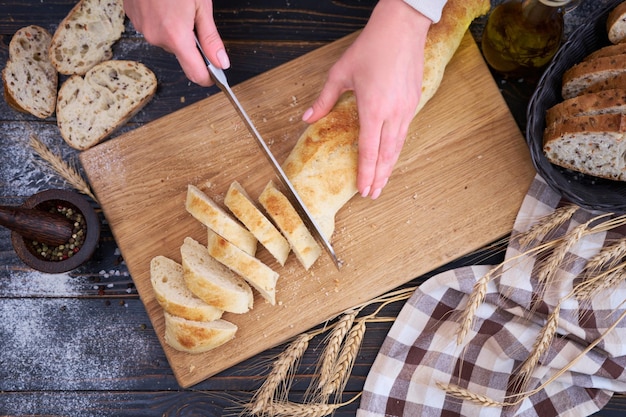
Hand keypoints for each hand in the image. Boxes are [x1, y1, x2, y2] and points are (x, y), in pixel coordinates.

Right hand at [123, 0, 229, 85]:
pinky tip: (163, 3)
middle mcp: (156, 37)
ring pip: (166, 39)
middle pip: (181, 53)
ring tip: (176, 5)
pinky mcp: (132, 17)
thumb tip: (221, 62)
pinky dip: (160, 20)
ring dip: (175, 29)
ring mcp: (142, 28)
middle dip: (190, 42)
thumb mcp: (202, 6)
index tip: (215, 74)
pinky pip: (152, 27)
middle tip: (194, 16)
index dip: (208, 77)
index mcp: (176, 37)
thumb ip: (211, 38)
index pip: (195, 74)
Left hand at [302, 0, 430, 198]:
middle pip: (386, 154)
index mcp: (373, 108)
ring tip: (383, 182)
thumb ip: (324, 99)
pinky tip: (391, 156)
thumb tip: (308, 118)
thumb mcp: (341, 73)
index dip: (366, 172)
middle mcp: (393, 112)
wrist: (402, 28)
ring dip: (389, 166)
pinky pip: (404, 132)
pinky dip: (396, 148)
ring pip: (398, 146)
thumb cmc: (371, 47)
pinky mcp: (414, 102)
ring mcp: (406, 108)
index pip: (369, 150)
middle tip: (373, 194)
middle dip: (379, 177)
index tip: (363, 189)